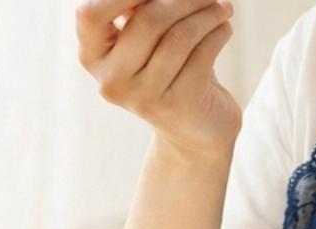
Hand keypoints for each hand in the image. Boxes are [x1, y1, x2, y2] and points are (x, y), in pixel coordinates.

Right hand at [76, 0, 240, 152]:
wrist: (194, 129)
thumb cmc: (168, 71)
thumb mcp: (145, 39)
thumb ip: (140, 10)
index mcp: (93, 57)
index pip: (90, 15)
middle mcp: (113, 81)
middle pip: (147, 20)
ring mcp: (143, 98)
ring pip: (179, 36)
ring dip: (207, 13)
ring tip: (221, 8)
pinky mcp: (176, 106)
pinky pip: (201, 55)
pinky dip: (218, 34)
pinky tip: (224, 29)